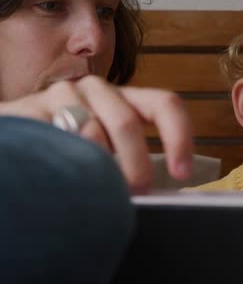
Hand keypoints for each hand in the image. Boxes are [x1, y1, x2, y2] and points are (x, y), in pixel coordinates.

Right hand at [0, 75, 192, 193]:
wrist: (19, 130)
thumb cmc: (73, 144)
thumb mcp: (109, 146)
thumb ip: (131, 158)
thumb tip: (156, 193)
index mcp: (126, 97)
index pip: (165, 104)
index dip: (179, 137)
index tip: (182, 172)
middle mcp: (97, 89)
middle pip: (127, 124)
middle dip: (135, 166)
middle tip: (133, 193)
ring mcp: (61, 95)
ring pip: (91, 136)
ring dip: (98, 171)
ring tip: (94, 190)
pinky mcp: (29, 108)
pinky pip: (55, 141)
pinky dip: (65, 166)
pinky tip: (63, 177)